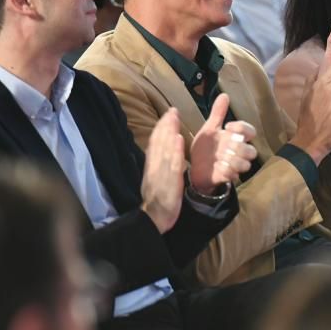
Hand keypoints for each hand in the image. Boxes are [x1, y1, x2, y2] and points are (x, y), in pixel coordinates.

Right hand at [140, 108, 185, 233]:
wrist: (153, 219)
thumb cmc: (157, 202)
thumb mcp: (154, 181)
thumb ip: (157, 167)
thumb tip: (159, 154)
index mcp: (151, 167)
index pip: (154, 144)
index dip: (160, 128)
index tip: (167, 115)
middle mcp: (154, 167)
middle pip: (158, 142)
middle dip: (165, 125)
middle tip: (172, 110)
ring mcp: (161, 173)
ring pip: (165, 149)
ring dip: (169, 131)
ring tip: (174, 117)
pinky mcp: (170, 182)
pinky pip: (173, 164)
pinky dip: (176, 150)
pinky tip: (179, 138)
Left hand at [188, 92, 257, 192]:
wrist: (194, 167)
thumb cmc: (205, 148)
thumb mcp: (209, 129)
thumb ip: (218, 113)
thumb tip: (224, 95)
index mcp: (235, 138)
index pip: (250, 131)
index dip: (242, 128)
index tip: (228, 127)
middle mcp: (238, 152)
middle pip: (252, 151)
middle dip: (240, 148)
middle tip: (226, 146)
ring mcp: (234, 166)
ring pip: (246, 164)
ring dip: (235, 161)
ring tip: (221, 158)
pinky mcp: (228, 177)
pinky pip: (234, 176)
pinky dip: (227, 171)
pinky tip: (218, 166)